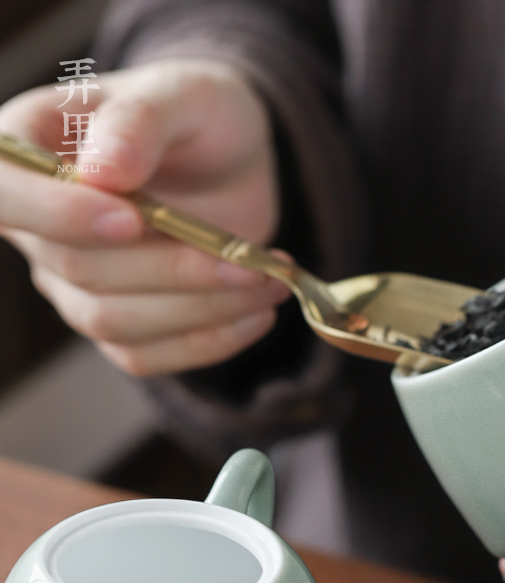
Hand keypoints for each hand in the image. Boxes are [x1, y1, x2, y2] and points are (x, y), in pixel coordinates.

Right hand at [0, 58, 290, 375]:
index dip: (58, 215)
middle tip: (251, 263)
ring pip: (114, 323)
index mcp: (29, 151)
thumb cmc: (197, 114)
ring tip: (268, 283)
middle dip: (173, 272)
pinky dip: (206, 344)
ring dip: (201, 312)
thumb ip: (141, 122)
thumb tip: (101, 173)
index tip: (130, 219)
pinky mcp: (121, 321)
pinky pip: (144, 356)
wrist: (230, 158)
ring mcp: (76, 282)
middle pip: (79, 270)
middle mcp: (41, 227)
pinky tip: (256, 314)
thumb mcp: (182, 94)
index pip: (3, 195)